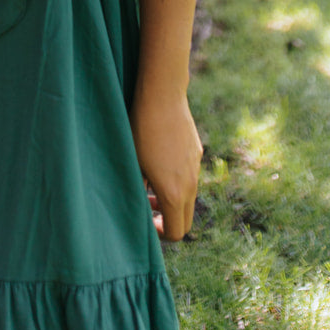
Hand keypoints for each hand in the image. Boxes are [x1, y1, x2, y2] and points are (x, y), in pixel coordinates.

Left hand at [130, 88, 202, 241]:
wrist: (162, 96)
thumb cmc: (140, 131)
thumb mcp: (133, 165)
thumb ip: (139, 192)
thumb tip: (141, 205)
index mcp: (174, 193)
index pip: (176, 233)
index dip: (160, 234)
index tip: (145, 219)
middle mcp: (190, 184)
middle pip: (186, 219)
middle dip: (168, 219)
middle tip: (148, 205)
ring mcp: (196, 167)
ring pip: (188, 196)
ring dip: (172, 198)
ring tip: (150, 181)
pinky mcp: (196, 151)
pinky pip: (189, 175)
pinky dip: (178, 179)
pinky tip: (159, 159)